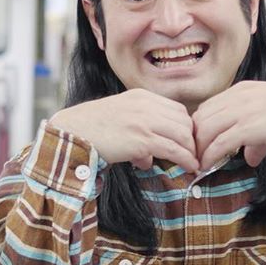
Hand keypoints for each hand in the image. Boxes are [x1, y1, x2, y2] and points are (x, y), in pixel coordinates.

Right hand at [49, 89, 198, 171]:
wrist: (72, 133)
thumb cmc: (90, 130)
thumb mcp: (117, 121)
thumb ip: (136, 134)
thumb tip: (147, 159)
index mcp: (140, 96)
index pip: (176, 109)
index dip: (185, 127)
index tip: (187, 142)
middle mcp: (145, 105)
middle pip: (184, 120)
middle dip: (192, 139)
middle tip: (194, 154)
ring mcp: (144, 121)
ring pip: (182, 135)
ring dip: (191, 151)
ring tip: (194, 163)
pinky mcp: (142, 139)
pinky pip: (174, 149)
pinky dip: (186, 160)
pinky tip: (190, 168)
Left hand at [191, 79, 265, 171]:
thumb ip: (255, 139)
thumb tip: (250, 158)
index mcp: (238, 92)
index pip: (205, 108)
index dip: (197, 128)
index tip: (197, 145)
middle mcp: (235, 98)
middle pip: (199, 119)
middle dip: (193, 141)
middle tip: (193, 158)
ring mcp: (241, 111)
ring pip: (204, 130)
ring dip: (198, 150)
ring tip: (198, 164)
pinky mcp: (249, 127)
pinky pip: (220, 142)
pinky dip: (209, 156)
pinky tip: (207, 166)